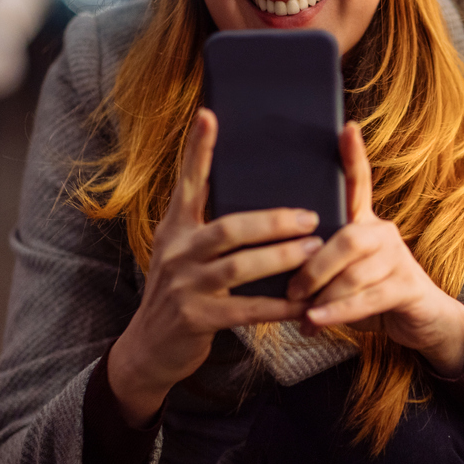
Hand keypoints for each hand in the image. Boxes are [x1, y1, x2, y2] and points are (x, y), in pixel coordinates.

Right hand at [107, 109, 319, 426]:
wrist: (148, 349)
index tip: (210, 114)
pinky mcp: (196, 319)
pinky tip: (305, 305)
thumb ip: (207, 225)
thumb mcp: (183, 253)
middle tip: (310, 217)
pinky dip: (279, 307)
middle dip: (273, 221)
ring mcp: (184, 286)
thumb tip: (254, 194)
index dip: (198, 149)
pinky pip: (246, 310)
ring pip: (239, 267)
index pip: (187, 182)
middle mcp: (176, 252)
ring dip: (281, 258)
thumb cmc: (181, 292)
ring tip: (315, 251)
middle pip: (228, 228)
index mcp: (175, 228)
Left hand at [286, 122, 463, 377]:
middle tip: (292, 289)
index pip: (360, 181)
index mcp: (364, 222)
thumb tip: (272, 261)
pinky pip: (367, 298)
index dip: (354, 155)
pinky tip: (316, 322)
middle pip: (347, 238)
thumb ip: (317, 260)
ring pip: (354, 273)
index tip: (346, 127)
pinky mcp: (408, 286)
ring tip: (303, 316)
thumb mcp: (343, 271)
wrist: (418, 321)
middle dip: (314, 266)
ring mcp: (399, 258)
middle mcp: (384, 233)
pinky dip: (337, 312)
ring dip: (323, 297)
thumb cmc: (369, 292)